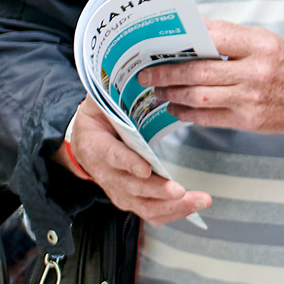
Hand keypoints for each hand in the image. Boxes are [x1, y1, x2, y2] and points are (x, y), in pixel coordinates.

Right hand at [63, 100, 212, 223]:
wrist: (83, 145)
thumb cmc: (98, 121)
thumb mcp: (97, 103)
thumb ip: (109, 92)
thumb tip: (123, 71)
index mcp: (97, 146)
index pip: (112, 157)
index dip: (128, 163)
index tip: (144, 169)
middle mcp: (107, 174)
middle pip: (132, 187)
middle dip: (157, 190)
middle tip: (179, 190)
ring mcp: (119, 190)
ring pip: (144, 205)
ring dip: (173, 207)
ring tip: (199, 200)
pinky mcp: (130, 200)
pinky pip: (151, 212)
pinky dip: (173, 213)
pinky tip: (195, 207)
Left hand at [140, 20, 283, 143]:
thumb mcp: (267, 41)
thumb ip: (232, 37)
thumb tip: (191, 32)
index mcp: (260, 45)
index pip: (213, 37)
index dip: (183, 39)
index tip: (161, 42)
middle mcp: (255, 71)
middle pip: (198, 71)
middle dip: (166, 73)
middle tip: (147, 74)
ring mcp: (251, 98)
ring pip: (198, 96)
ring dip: (172, 94)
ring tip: (157, 91)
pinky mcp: (248, 120)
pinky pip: (208, 117)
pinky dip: (186, 113)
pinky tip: (176, 108)